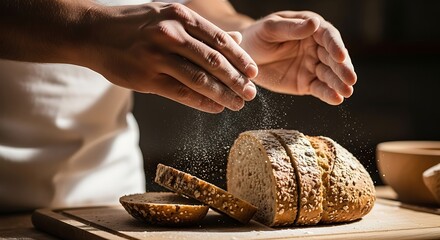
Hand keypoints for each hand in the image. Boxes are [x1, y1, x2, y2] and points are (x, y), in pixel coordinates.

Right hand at [84, 3, 257, 112]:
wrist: (94, 33)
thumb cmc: (137, 25)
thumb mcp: (170, 18)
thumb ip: (203, 32)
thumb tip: (238, 40)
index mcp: (180, 16)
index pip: (219, 40)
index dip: (240, 59)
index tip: (254, 73)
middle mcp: (170, 34)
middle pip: (213, 61)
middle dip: (236, 80)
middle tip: (251, 93)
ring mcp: (156, 56)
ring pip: (199, 79)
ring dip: (222, 94)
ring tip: (237, 104)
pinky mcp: (146, 78)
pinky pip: (181, 93)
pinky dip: (201, 102)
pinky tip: (215, 108)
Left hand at [240, 11, 356, 104]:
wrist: (244, 58)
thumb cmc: (256, 37)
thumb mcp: (270, 29)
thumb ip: (291, 28)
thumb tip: (315, 23)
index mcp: (310, 29)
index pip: (327, 36)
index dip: (335, 46)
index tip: (341, 56)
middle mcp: (316, 47)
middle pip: (333, 58)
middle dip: (342, 69)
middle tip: (351, 79)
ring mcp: (312, 66)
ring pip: (329, 75)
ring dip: (339, 83)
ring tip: (347, 92)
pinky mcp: (306, 83)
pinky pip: (319, 88)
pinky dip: (328, 94)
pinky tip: (336, 99)